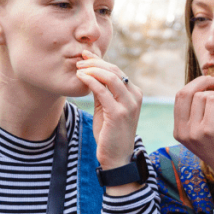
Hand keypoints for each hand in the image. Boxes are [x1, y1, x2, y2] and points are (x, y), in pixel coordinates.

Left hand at [75, 51, 142, 170]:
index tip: (85, 56)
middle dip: (95, 62)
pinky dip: (90, 81)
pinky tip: (81, 78)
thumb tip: (91, 73)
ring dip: (92, 70)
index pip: (117, 70)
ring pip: (110, 77)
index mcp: (134, 93)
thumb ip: (102, 92)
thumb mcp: (106, 108)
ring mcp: (129, 105)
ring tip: (78, 69)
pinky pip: (103, 91)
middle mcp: (135, 96)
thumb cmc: (110, 133)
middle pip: (114, 70)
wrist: (116, 158)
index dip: (100, 61)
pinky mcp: (118, 113)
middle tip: (79, 61)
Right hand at [173, 76, 213, 191]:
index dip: (194, 85)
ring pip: (202, 95)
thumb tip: (200, 87)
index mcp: (178, 131)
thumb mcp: (201, 134)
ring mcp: (195, 131)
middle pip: (185, 92)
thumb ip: (195, 116)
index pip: (179, 97)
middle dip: (203, 82)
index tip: (209, 85)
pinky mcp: (210, 129)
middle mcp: (183, 131)